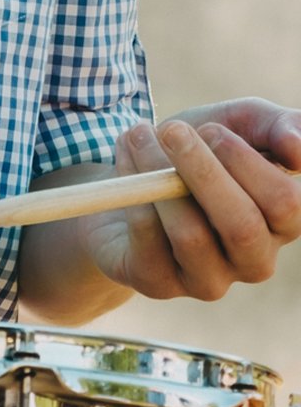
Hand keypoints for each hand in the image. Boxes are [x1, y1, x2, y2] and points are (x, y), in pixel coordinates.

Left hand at [83, 98, 300, 300]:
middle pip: (242, 226)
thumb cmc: (196, 149)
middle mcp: (253, 260)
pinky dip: (131, 187)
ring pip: (191, 234)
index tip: (211, 128)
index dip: (247, 162)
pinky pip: (147, 238)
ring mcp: (207, 279)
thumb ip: (276, 125)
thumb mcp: (237, 123)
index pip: (288, 204)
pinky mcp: (158, 283)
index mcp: (280, 223)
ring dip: (157, 172)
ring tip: (137, 135)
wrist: (131, 174)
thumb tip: (299, 147)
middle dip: (202, 169)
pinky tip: (125, 159)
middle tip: (171, 129)